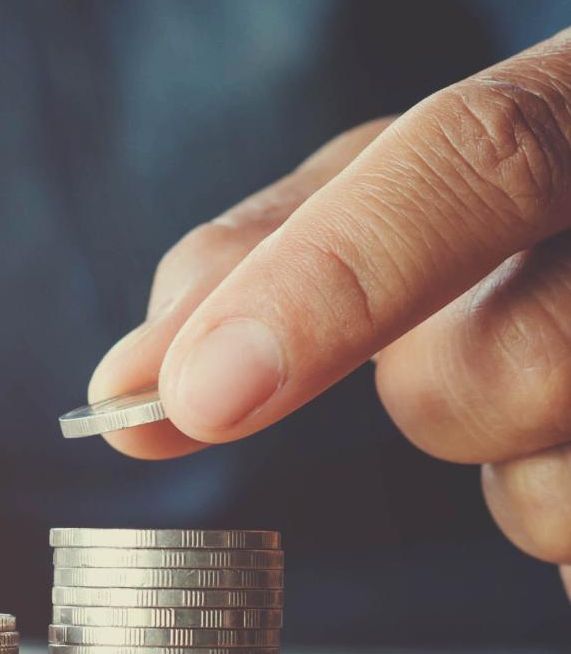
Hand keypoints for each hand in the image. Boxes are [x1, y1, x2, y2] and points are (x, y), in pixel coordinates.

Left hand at [89, 29, 570, 593]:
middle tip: (481, 349)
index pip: (474, 160)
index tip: (200, 396)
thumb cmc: (533, 198)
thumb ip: (258, 257)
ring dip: (531, 480)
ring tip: (568, 395)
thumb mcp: (396, 174)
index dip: (329, 282)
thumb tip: (127, 387)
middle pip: (500, 366)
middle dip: (441, 403)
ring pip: (555, 493)